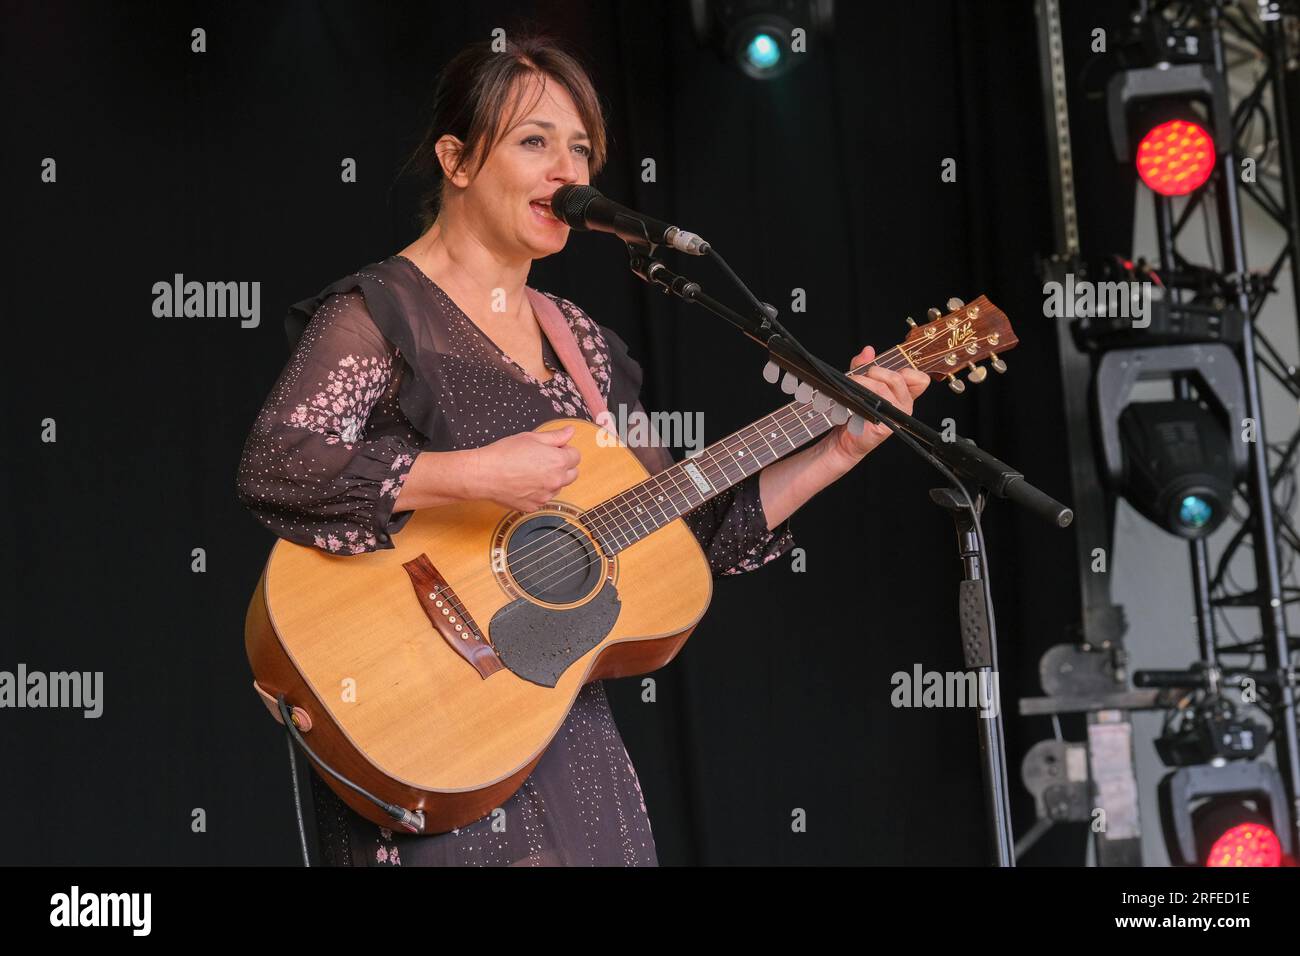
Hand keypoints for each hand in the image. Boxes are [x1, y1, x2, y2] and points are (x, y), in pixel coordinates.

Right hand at [470, 425, 580, 511]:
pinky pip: (543, 498)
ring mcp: (545, 496)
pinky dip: (538, 492)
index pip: (576, 456)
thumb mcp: (532, 437)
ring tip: (530, 471)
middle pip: (572, 474)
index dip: (565, 450)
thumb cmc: (505, 453)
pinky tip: (523, 483)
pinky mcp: (534, 506)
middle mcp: (556, 481)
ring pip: (558, 487)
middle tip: (544, 459)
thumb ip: (555, 436)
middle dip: (563, 466)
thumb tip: (570, 431)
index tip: (552, 449)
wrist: (484, 474)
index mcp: (558, 461)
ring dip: (551, 480)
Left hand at [828, 345, 929, 463]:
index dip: (906, 370)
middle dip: (876, 372)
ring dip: (864, 381)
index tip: (885, 370)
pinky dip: (862, 393)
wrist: (844, 438)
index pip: (920, 379)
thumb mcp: (860, 382)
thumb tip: (868, 350)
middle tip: (861, 377)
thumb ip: (864, 365)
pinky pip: (877, 401)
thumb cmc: (855, 411)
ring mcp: (897, 416)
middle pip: (900, 377)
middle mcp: (904, 405)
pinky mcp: (887, 425)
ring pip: (885, 387)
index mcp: (903, 394)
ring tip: (852, 385)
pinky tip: (853, 398)